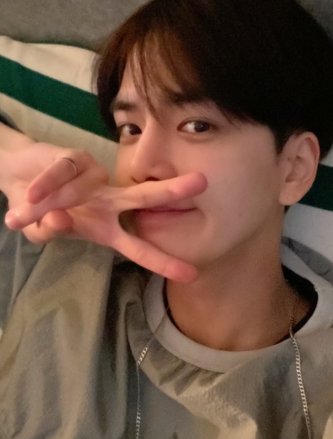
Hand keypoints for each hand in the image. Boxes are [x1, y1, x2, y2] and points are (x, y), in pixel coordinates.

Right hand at [2, 143, 207, 281]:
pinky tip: (27, 195)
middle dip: (171, 191)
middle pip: (144, 196)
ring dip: (56, 200)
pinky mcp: (73, 158)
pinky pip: (59, 174)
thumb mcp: (45, 230)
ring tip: (32, 212)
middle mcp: (109, 201)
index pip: (140, 248)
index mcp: (108, 227)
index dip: (163, 261)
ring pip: (89, 183)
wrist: (18, 176)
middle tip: (203, 182)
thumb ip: (50, 232)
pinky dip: (41, 187)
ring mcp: (94, 179)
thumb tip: (58, 221)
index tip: (192, 275)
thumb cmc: (44, 211)